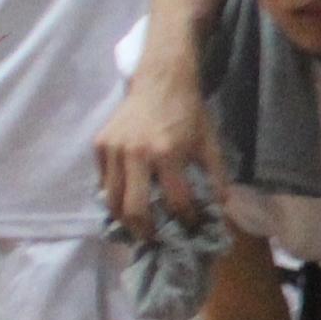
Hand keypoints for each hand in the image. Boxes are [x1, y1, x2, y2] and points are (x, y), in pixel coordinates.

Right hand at [95, 63, 210, 236]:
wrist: (161, 80)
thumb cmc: (188, 113)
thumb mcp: (209, 143)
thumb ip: (216, 177)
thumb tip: (221, 208)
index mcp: (167, 154)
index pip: (176, 202)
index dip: (186, 219)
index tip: (190, 227)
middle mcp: (136, 154)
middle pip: (135, 210)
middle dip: (146, 232)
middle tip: (155, 239)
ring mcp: (114, 149)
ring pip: (112, 200)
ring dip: (124, 220)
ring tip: (137, 228)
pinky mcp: (99, 144)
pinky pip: (102, 181)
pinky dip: (113, 196)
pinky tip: (126, 201)